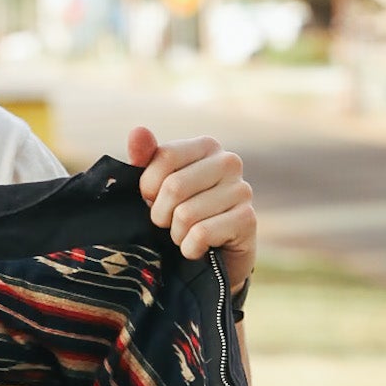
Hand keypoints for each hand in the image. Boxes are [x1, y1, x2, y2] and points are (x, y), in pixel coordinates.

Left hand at [126, 127, 255, 294]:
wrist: (212, 255)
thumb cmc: (180, 213)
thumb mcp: (157, 185)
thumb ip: (145, 159)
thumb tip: (138, 130)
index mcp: (206, 146)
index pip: (165, 156)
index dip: (148, 186)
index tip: (152, 198)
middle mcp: (229, 162)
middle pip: (174, 187)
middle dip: (160, 214)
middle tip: (168, 222)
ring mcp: (242, 190)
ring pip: (185, 215)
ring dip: (176, 234)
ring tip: (186, 234)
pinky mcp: (247, 220)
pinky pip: (201, 234)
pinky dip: (190, 248)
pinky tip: (198, 247)